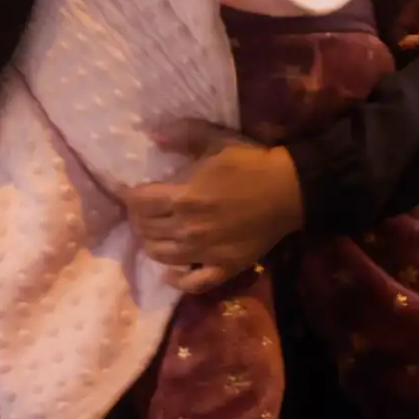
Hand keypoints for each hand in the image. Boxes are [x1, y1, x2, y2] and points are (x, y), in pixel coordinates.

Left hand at [123, 123, 304, 294]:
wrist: (289, 190)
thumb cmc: (250, 163)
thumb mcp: (215, 139)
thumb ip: (182, 135)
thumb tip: (151, 134)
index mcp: (184, 197)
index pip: (139, 202)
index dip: (129, 196)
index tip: (130, 191)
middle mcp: (188, 228)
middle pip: (146, 229)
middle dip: (137, 218)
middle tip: (140, 211)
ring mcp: (205, 252)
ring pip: (162, 256)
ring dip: (149, 244)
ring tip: (151, 234)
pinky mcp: (224, 267)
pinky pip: (194, 283)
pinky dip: (178, 281)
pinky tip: (170, 273)